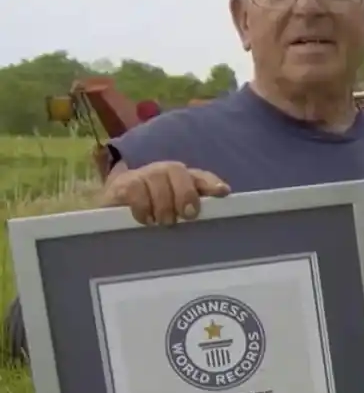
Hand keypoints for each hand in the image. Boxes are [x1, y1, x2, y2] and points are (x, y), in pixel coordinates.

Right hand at [102, 161, 229, 225]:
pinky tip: (146, 219)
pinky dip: (143, 205)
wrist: (112, 215)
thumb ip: (194, 213)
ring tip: (164, 222)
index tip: (222, 192)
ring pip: (157, 177)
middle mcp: (163, 173)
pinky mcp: (121, 184)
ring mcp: (141, 176)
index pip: (200, 176)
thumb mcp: (176, 216)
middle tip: (188, 215)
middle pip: (177, 170)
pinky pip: (134, 188)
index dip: (211, 182)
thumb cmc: (153, 217)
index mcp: (182, 180)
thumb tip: (217, 213)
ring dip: (164, 203)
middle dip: (185, 192)